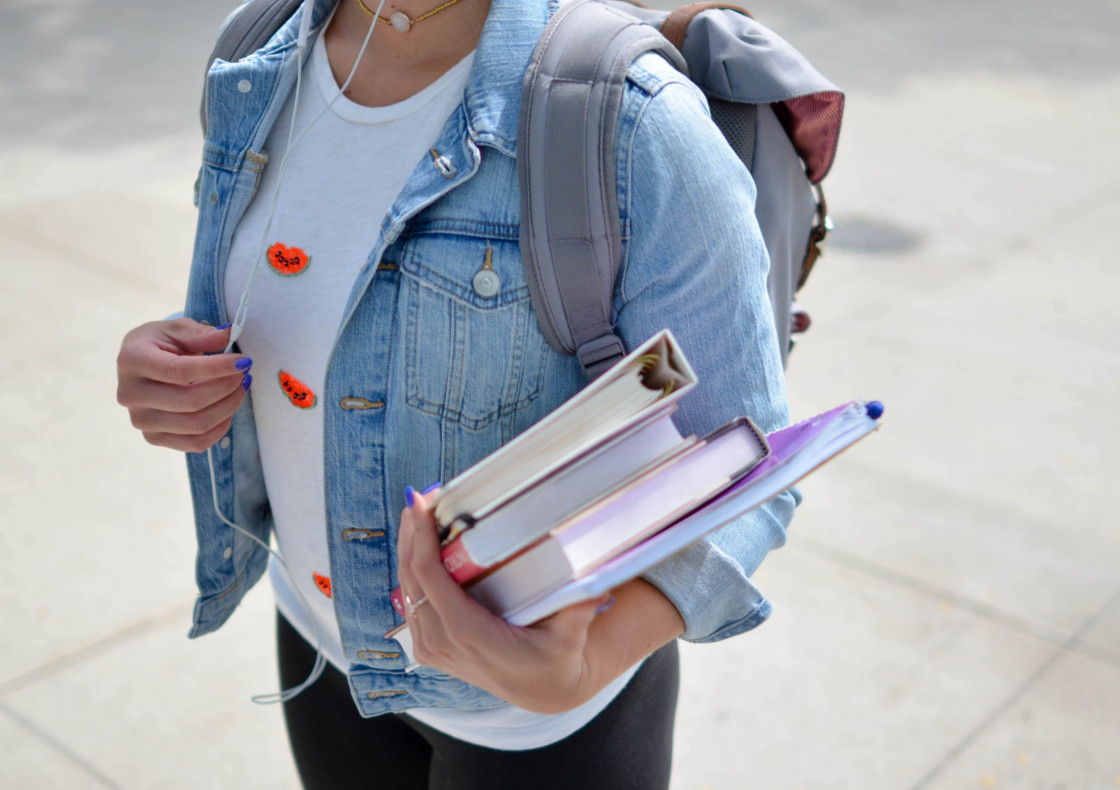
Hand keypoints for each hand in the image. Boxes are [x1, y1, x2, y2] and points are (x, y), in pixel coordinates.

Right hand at [116, 318, 251, 452]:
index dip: (216, 368)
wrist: (140, 364)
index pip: (179, 371)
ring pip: (196, 425)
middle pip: (190, 402)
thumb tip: (228, 335)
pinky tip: (228, 409)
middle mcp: (130, 394)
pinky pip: (195, 443)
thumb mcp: (177, 329)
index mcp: (132, 361)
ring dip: (228, 407)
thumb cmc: (160, 343)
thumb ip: (201, 334)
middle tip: (244, 374)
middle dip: (227, 388)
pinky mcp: (153, 438)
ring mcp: (141, 420)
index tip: (243, 361)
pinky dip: (220, 428)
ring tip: (240, 388)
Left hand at [396, 488, 611, 713]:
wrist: (542, 691)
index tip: (421, 504)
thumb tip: (598, 587)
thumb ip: (578, 611)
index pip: (430, 578)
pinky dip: (411, 571)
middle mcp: (442, 642)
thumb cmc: (555, 659)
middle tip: (418, 497)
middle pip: (411, 578)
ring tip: (416, 512)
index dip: (421, 538)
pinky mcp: (430, 648)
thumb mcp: (570, 637)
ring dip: (408, 549)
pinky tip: (418, 546)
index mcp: (468, 634)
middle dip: (411, 534)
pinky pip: (411, 603)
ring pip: (406, 589)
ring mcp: (432, 648)